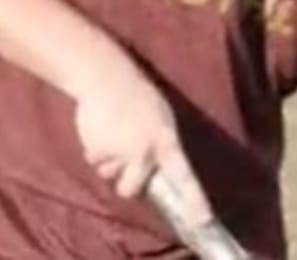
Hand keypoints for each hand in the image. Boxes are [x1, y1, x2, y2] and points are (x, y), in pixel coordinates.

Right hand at [72, 69, 212, 228]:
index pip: (183, 176)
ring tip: (112, 132)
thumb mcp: (161, 116)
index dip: (193, 201)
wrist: (105, 76)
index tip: (202, 221)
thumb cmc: (136, 94)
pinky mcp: (96, 150)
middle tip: (125, 157)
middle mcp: (144, 151)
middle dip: (126, 180)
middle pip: (131, 189)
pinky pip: (94, 162)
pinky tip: (100, 128)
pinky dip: (95, 150)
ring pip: (109, 175)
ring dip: (109, 161)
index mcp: (166, 140)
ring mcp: (119, 153)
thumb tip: (161, 171)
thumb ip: (162, 144)